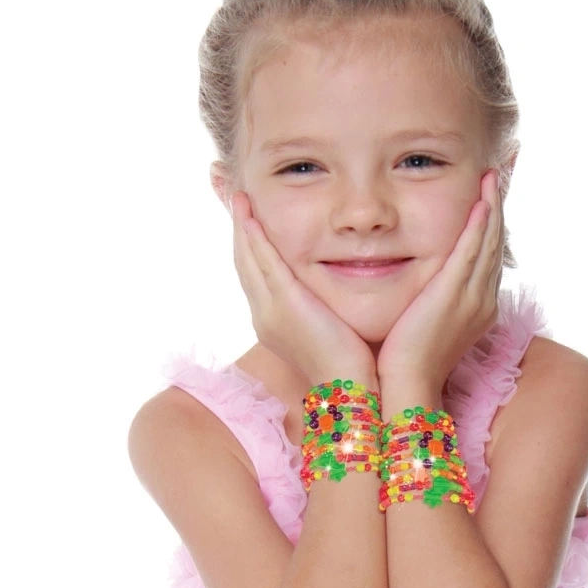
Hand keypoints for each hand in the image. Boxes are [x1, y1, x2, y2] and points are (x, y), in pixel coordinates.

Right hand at [231, 191, 377, 386]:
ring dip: (241, 226)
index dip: (249, 246)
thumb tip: (335, 297)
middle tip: (234, 200)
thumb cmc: (352, 367)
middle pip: (243, 264)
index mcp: (273, 323)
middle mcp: (264, 315)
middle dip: (238, 230)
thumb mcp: (331, 332)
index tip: (248, 220)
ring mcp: (270, 310)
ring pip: (248, 259)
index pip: (256, 276)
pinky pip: (263, 262)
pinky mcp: (285, 304)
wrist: (351, 390)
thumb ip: (326, 310)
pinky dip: (254, 237)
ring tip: (238, 198)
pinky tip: (249, 216)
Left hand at [376, 169, 503, 393]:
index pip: (489, 257)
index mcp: (477, 308)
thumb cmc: (406, 363)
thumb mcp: (424, 326)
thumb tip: (418, 289)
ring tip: (492, 176)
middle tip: (498, 176)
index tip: (489, 200)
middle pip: (496, 243)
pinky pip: (473, 248)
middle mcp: (483, 299)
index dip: (491, 226)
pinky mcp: (455, 293)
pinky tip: (481, 199)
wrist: (407, 385)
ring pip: (490, 241)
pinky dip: (480, 222)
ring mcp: (473, 296)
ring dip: (492, 206)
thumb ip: (427, 302)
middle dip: (498, 208)